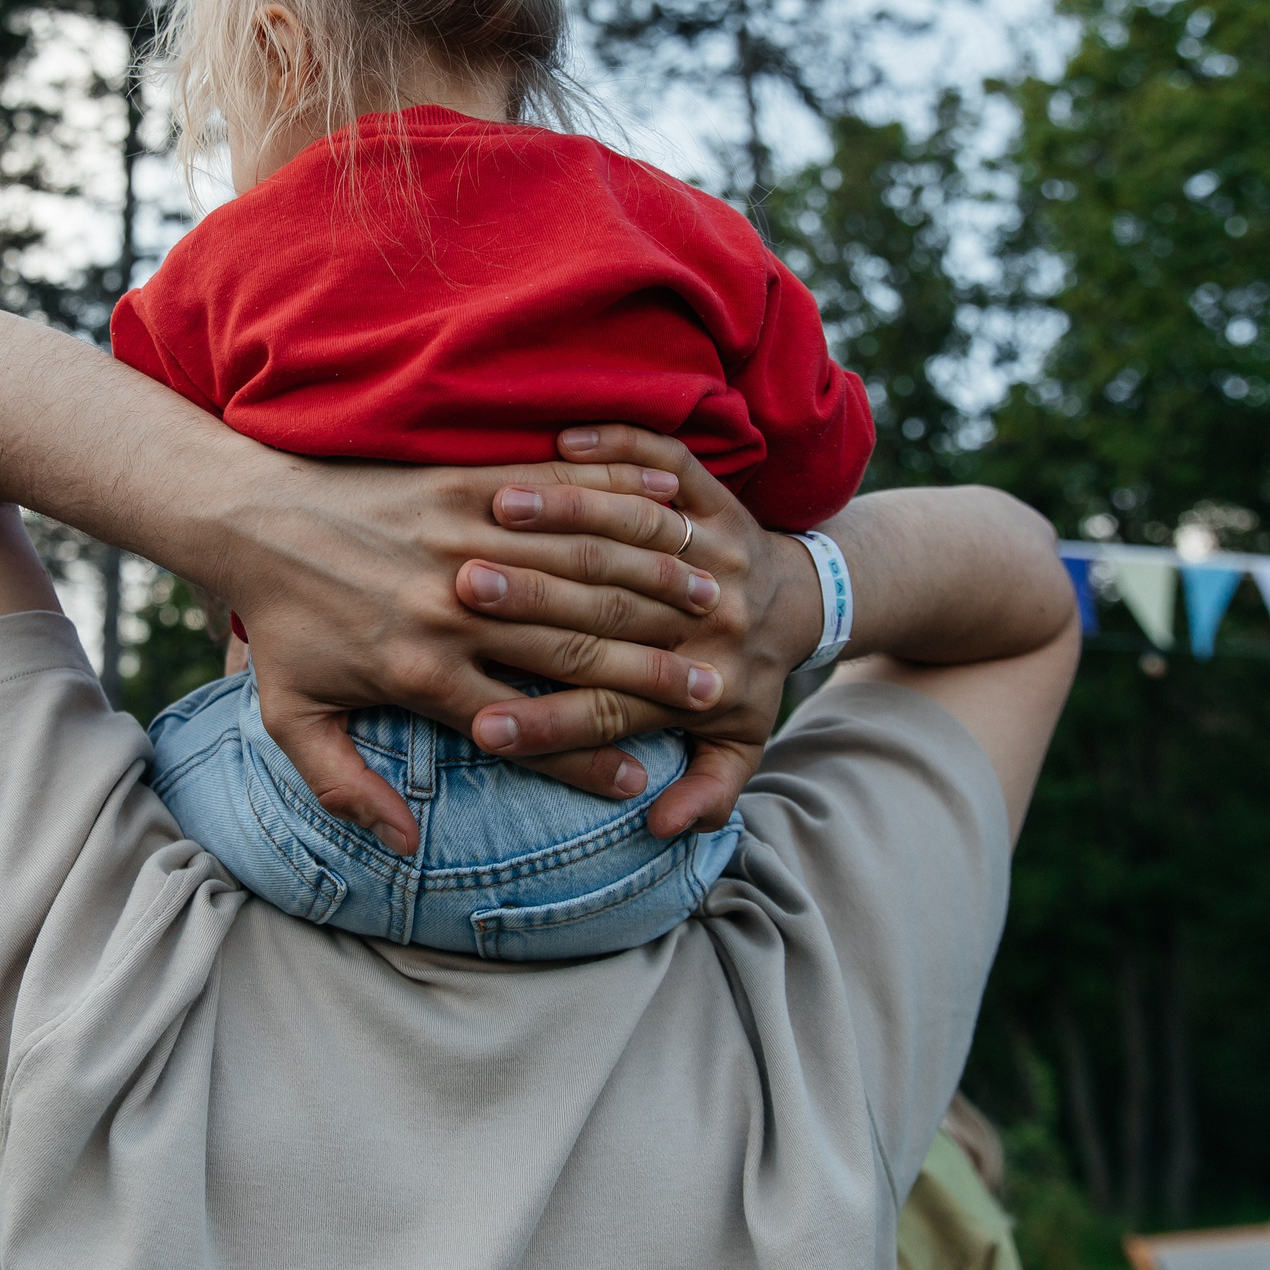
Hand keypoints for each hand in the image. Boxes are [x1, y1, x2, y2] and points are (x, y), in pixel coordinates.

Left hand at [212, 451, 736, 854]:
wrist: (251, 518)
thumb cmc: (280, 625)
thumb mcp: (292, 718)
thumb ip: (343, 788)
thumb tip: (401, 845)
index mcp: (419, 675)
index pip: (523, 729)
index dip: (585, 761)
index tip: (640, 785)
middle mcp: (449, 613)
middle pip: (570, 652)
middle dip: (647, 679)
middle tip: (708, 697)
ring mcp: (459, 544)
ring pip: (575, 574)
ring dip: (649, 591)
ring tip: (710, 614)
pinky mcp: (462, 488)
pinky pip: (551, 502)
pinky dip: (611, 512)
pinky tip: (658, 521)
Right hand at [450, 426, 823, 837]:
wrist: (807, 600)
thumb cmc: (750, 677)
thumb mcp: (745, 743)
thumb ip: (712, 789)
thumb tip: (668, 829)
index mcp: (702, 681)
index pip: (607, 712)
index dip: (548, 729)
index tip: (486, 734)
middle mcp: (703, 613)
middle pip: (602, 612)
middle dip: (531, 604)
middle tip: (462, 598)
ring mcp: (710, 544)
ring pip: (629, 527)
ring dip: (564, 516)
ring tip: (498, 518)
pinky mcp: (710, 493)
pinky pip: (667, 457)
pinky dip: (624, 446)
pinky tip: (569, 440)